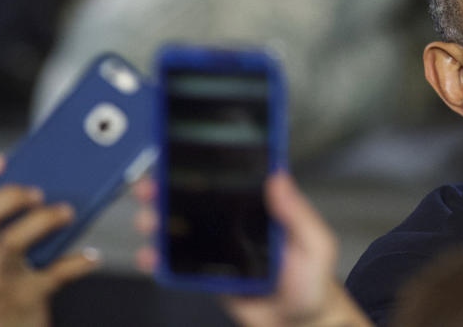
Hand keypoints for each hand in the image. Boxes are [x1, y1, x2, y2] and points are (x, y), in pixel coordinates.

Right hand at [0, 154, 100, 326]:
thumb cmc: (18, 282)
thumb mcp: (7, 252)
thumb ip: (19, 221)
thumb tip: (57, 181)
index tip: (1, 159)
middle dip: (9, 197)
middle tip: (38, 191)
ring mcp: (3, 279)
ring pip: (10, 244)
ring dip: (42, 221)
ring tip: (68, 212)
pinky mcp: (28, 298)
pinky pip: (51, 277)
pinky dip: (75, 263)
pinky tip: (92, 255)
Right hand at [134, 172, 370, 326]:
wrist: (298, 325)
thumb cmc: (313, 283)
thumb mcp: (314, 244)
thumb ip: (298, 213)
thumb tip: (279, 177)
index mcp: (262, 208)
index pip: (230, 179)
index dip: (205, 165)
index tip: (182, 154)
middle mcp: (237, 222)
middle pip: (197, 200)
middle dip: (168, 189)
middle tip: (151, 186)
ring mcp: (219, 247)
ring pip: (181, 228)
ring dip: (158, 220)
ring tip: (148, 220)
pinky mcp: (207, 273)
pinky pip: (177, 263)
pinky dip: (158, 258)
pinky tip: (149, 256)